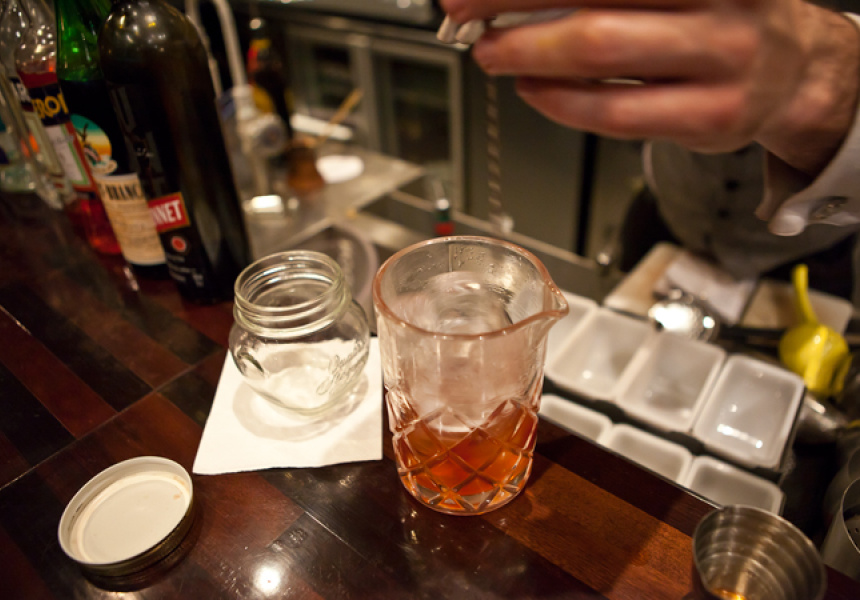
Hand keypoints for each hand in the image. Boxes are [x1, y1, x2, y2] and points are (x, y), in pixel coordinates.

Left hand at [440, 0, 859, 175]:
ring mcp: (719, 62)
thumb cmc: (718, 18)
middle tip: (466, 13)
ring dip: (530, 55)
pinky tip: (533, 88)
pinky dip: (560, 101)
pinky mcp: (709, 118)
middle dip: (513, 6)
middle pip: (594, 3)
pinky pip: (613, 114)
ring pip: (601, 55)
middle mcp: (719, 3)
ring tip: (493, 52)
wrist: (794, 72)